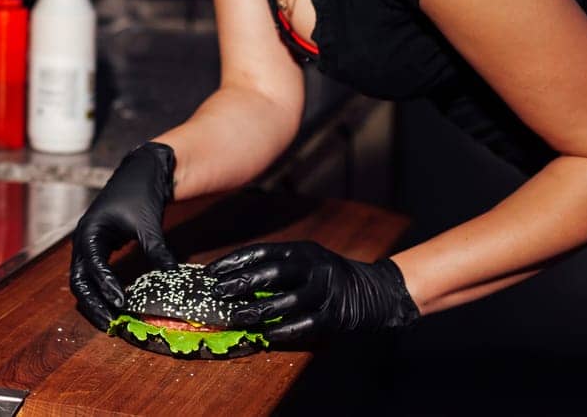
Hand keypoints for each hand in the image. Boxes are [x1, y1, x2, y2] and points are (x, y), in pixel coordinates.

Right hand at [69, 142, 178, 328]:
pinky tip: (118, 302)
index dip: (106, 286)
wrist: (142, 170)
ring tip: (113, 320)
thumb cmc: (140, 192)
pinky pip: (94, 274)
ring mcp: (89, 244)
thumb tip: (171, 276)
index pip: (92, 265)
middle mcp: (84, 240)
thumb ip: (156, 250)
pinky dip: (102, 289)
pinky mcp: (100, 247)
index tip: (121, 304)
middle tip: (111, 324)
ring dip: (96, 300)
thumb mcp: (148, 223)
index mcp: (89, 231)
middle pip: (79, 280)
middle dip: (93, 303)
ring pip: (84, 280)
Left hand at [206, 240, 418, 346]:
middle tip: (218, 293)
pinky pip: (305, 323)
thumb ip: (276, 269)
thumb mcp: (305, 263)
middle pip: (273, 272)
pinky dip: (284, 330)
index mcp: (301, 250)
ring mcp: (325, 289)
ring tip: (236, 318)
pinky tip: (266, 335)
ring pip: (287, 300)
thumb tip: (234, 280)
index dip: (234, 261)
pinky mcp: (335, 313)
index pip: (261, 252)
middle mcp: (313, 265)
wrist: (376, 292)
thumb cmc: (329, 278)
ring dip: (259, 310)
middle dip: (242, 282)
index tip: (210, 272)